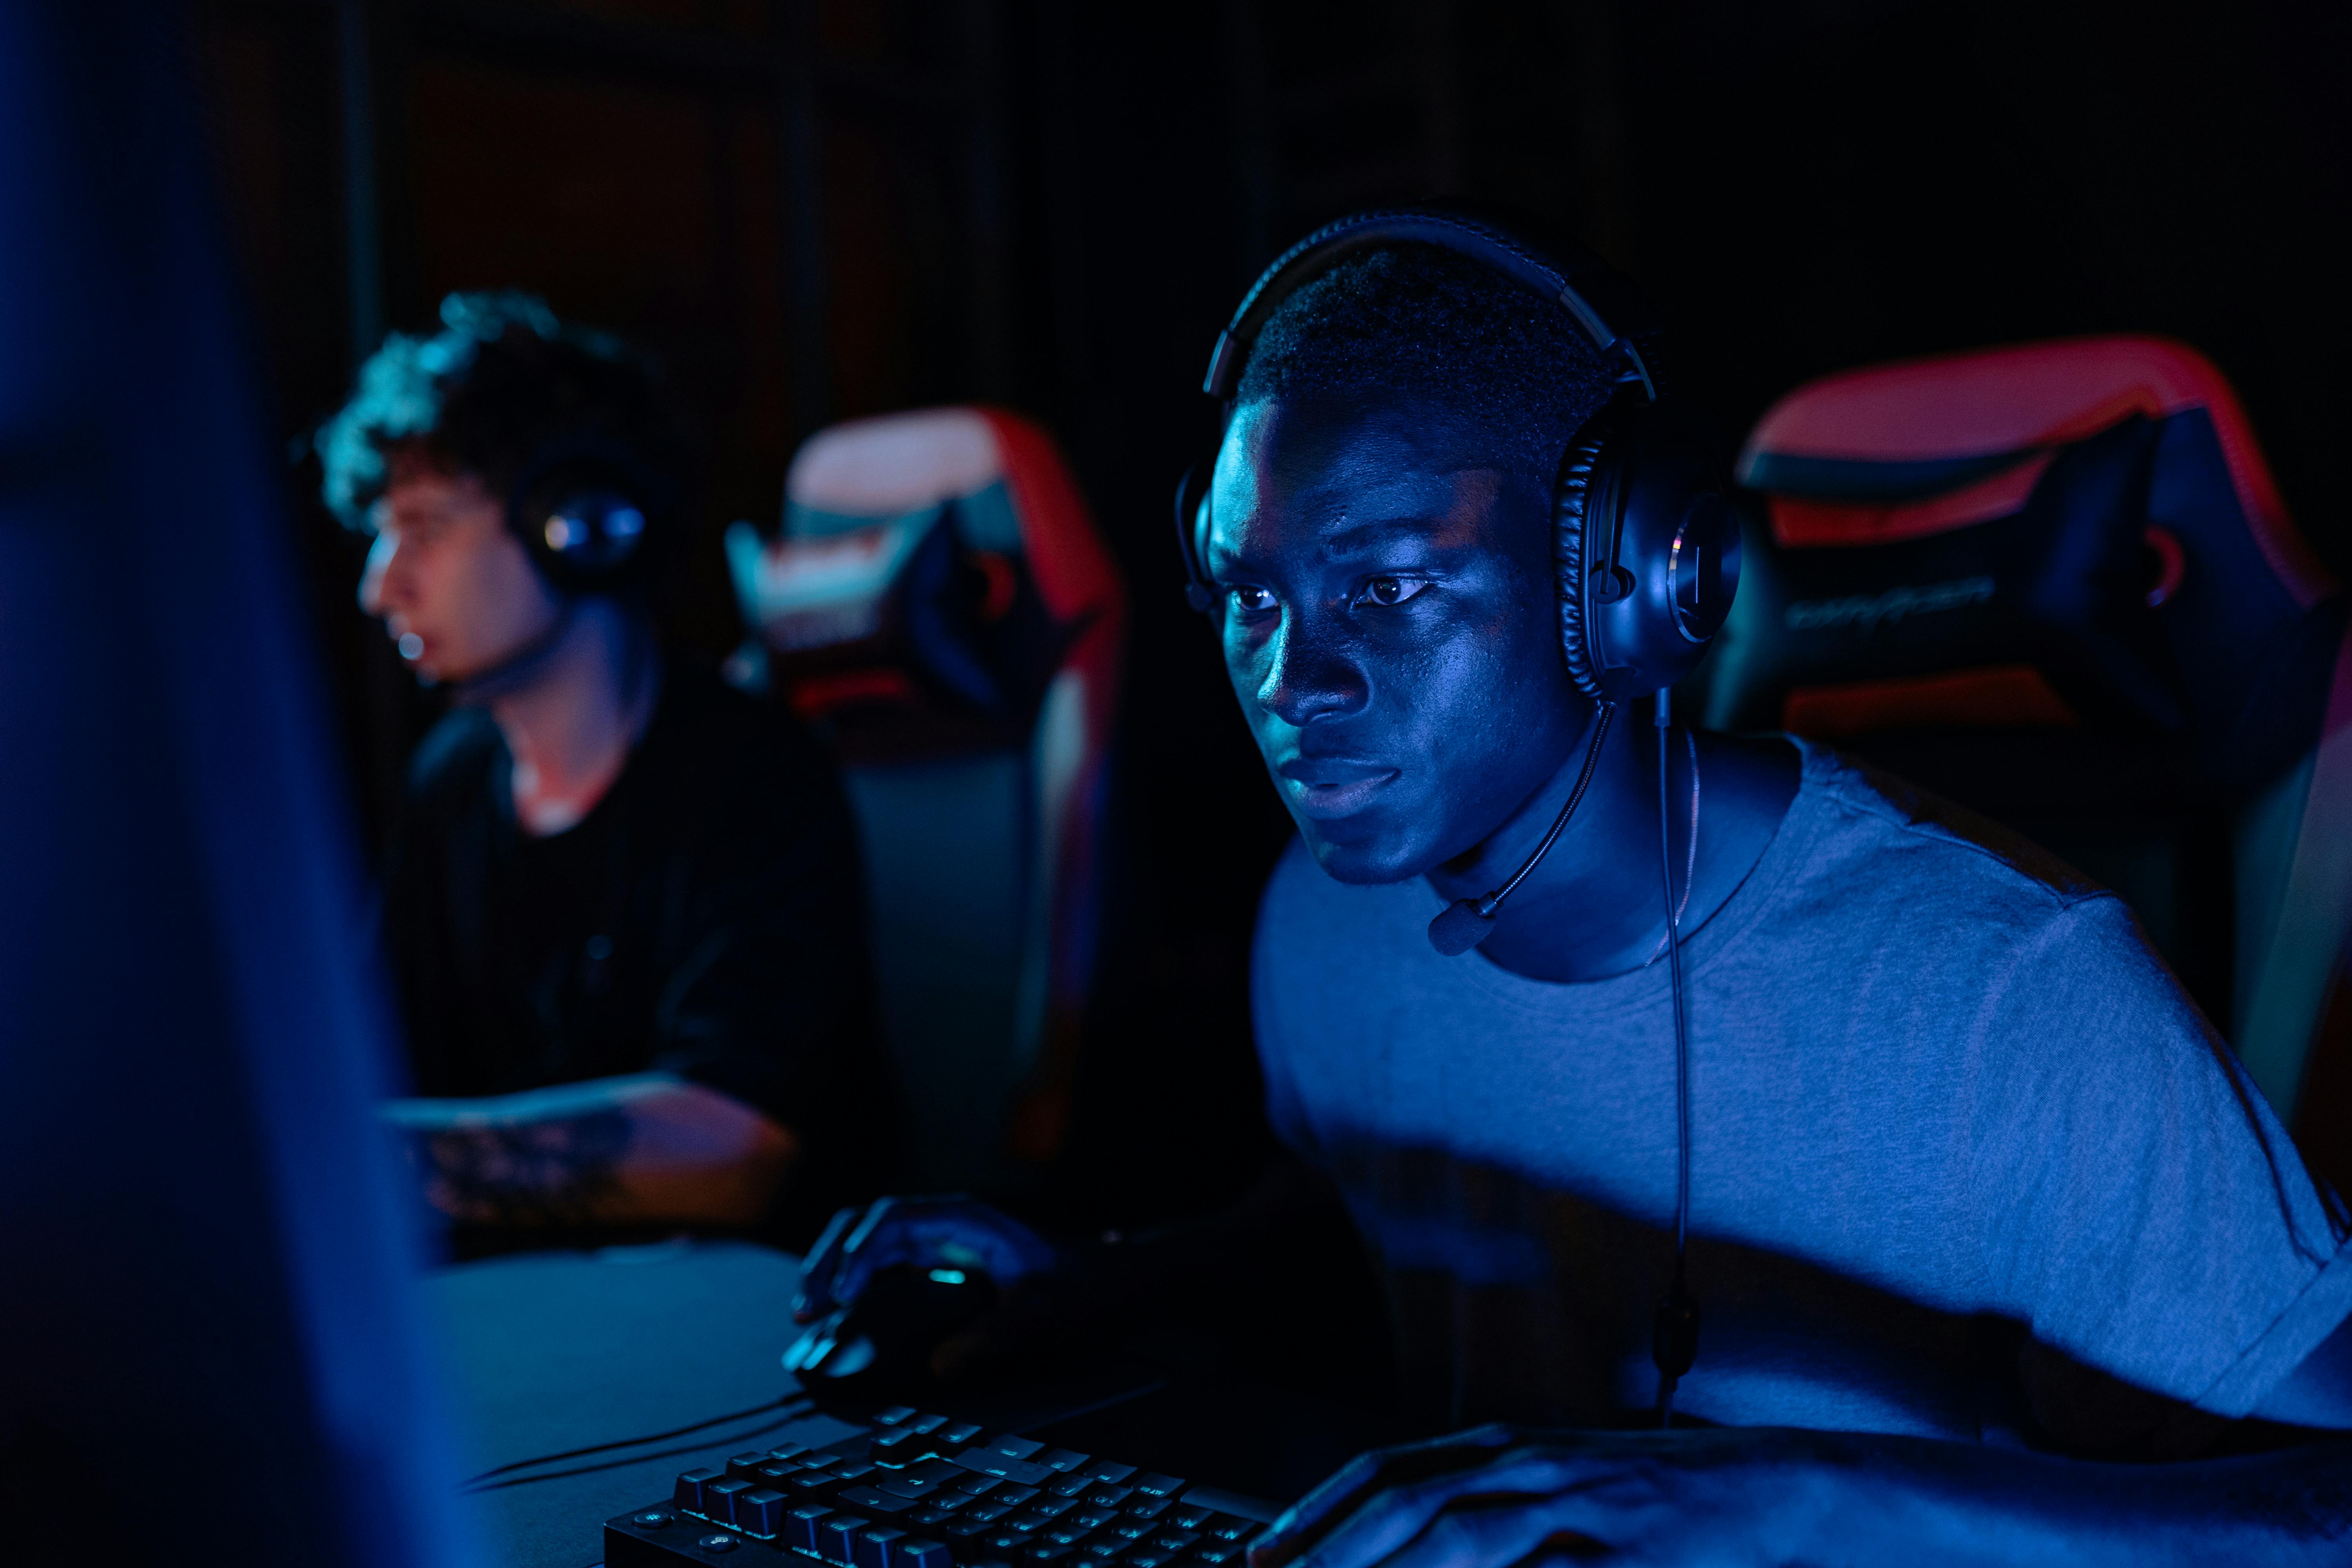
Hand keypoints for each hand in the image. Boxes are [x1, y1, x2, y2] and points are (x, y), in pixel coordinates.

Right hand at [789, 1195, 1065, 1376]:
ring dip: (831, 1270)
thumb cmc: (1070, 1290)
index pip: (892, 1221)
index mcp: (962, 1220)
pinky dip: (849, 1284)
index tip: (842, 1296)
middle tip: (806, 1310)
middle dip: (829, 1260)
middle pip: (864, 1224)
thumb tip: (938, 1367)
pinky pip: (876, 1264)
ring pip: (862, 1241)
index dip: (859, 1255)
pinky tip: (831, 1315)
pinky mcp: (928, 1262)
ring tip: (807, 1314)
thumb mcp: (1041, 1314)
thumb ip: (995, 1337)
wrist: (1092, 1281)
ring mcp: (931, 1239)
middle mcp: (939, 1222)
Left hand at [1250, 1425, 1922, 1567]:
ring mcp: (1583, 1510)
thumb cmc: (1658, 1498)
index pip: (1387, 1471)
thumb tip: (1401, 1550)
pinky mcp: (1631, 1555)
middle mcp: (1533, 1468)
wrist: (1781, 1487)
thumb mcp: (1561, 1493)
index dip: (1316, 1512)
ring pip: (1464, 1540)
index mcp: (1509, 1448)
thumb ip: (1486, 1517)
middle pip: (1409, 1504)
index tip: (1260, 1556)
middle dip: (1330, 1551)